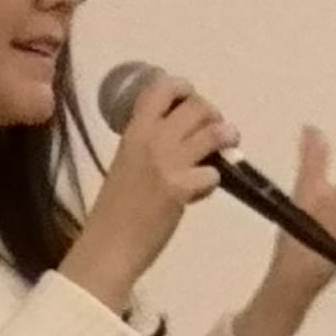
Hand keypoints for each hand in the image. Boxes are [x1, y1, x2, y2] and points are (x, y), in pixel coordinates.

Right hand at [61, 76, 238, 310]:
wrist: (108, 246)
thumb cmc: (112, 209)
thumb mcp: (124, 164)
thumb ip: (146, 145)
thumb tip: (177, 136)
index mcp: (133, 131)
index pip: (160, 88)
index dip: (182, 88)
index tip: (189, 100)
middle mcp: (152, 140)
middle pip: (196, 106)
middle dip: (212, 114)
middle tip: (214, 129)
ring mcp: (168, 163)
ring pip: (214, 132)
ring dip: (226, 137)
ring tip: (227, 146)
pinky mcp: (182, 188)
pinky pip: (214, 172)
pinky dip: (214, 180)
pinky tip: (203, 190)